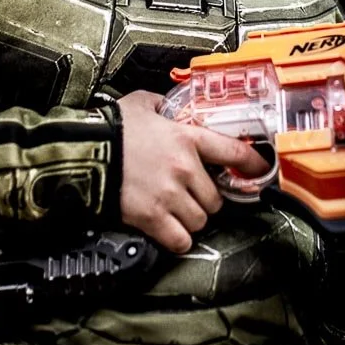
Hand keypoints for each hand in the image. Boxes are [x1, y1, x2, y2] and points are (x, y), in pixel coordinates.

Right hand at [116, 90, 269, 253]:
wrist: (83, 152)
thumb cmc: (111, 128)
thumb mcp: (141, 104)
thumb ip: (161, 106)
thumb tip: (166, 107)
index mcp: (186, 138)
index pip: (234, 152)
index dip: (253, 164)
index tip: (260, 171)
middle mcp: (184, 168)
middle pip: (216, 198)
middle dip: (205, 199)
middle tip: (191, 195)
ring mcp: (169, 195)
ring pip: (200, 220)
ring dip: (191, 219)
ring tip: (176, 212)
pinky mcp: (152, 217)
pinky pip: (180, 240)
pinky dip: (178, 239)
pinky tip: (169, 231)